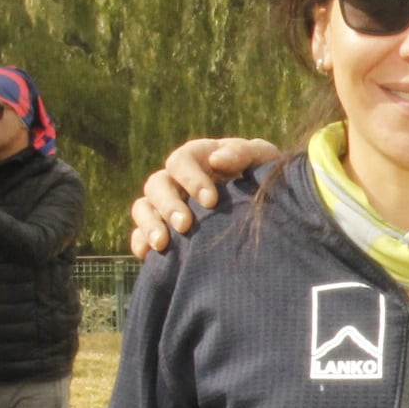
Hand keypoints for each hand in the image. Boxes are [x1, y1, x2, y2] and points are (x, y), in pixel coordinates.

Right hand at [128, 137, 279, 256]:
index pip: (181, 160)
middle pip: (157, 184)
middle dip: (168, 205)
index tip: (210, 201)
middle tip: (184, 225)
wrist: (270, 212)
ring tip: (162, 244)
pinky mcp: (162, 230)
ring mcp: (165, 205)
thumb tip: (217, 159)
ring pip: (142, 207)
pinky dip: (140, 242)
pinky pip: (139, 235)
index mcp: (198, 158)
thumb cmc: (263, 179)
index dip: (190, 179)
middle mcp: (176, 180)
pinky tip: (148, 254)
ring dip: (149, 224)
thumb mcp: (262, 160)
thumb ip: (244, 153)